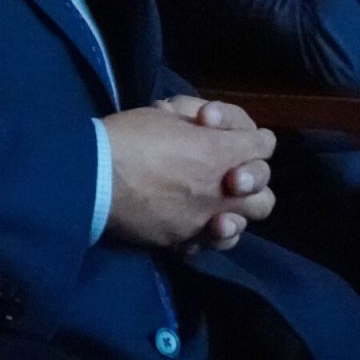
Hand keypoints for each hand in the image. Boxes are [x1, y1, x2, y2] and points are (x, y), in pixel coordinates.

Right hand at [103, 99, 275, 252]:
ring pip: (244, 225)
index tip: (233, 137)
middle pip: (265, 196)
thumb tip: (206, 126)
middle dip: (253, 183)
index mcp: (220, 152)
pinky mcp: (183, 241)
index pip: (264, 146)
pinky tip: (196, 223)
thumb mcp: (165, 114)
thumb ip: (197, 123)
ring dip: (237, 212)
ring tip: (218, 204)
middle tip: (230, 174)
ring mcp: (204, 221)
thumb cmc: (128, 137)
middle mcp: (222, 192)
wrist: (93, 178)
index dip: (254, 138)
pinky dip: (209, 234)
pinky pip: (211, 244)